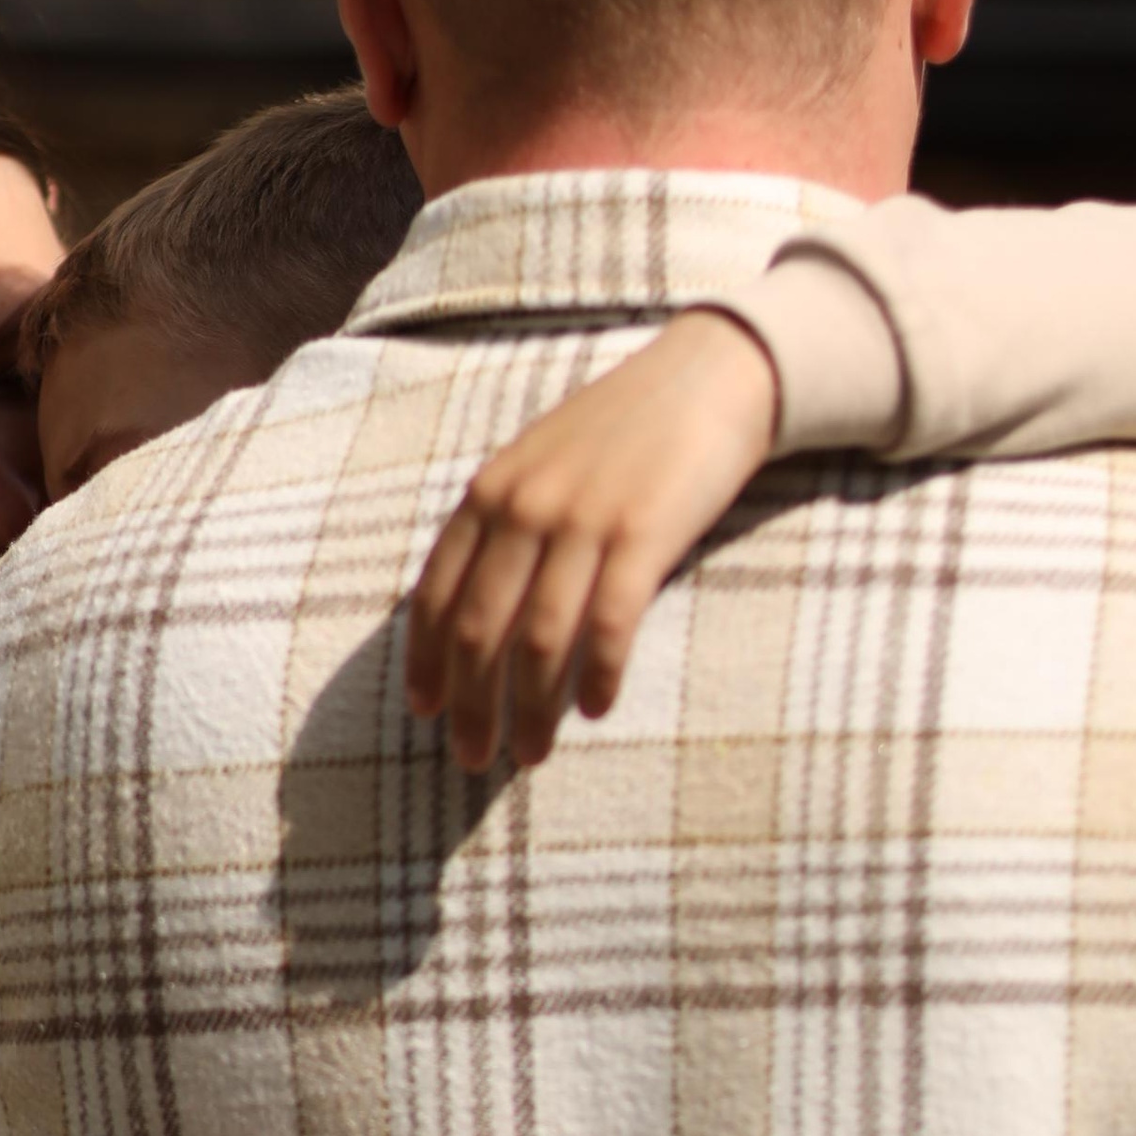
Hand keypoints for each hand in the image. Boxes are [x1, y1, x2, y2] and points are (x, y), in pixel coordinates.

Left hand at [407, 308, 778, 770]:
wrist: (710, 376)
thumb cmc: (625, 429)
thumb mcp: (542, 461)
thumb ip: (504, 520)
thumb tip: (477, 604)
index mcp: (490, 491)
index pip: (437, 594)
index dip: (427, 661)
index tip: (425, 711)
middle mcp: (525, 507)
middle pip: (480, 630)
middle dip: (471, 705)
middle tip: (474, 759)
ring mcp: (583, 521)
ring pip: (539, 640)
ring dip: (531, 709)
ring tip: (531, 754)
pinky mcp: (642, 535)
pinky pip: (607, 624)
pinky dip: (597, 674)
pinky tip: (594, 710)